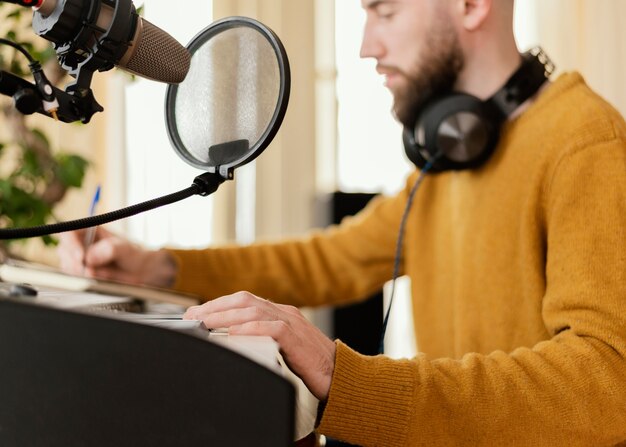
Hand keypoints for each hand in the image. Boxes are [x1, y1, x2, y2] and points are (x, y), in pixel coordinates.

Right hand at [57, 227, 176, 286]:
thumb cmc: (133, 255)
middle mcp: (81, 244)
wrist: (141, 271)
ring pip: (67, 266)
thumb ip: (108, 250)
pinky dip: (82, 280)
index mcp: (90, 230)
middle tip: (87, 270)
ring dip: (78, 272)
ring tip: (97, 275)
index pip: (70, 233)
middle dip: (74, 262)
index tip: (81, 257)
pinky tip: (96, 279)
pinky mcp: (81, 273)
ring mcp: (79, 259)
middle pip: (64, 250)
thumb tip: (89, 258)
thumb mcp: (125, 248)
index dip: (71, 244)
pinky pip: (74, 277)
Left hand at [183, 291, 335, 400]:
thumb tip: (229, 339)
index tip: (197, 313)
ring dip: (226, 316)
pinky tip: (234, 333)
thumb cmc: (311, 366)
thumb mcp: (282, 348)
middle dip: (216, 307)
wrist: (342, 376)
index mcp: (280, 314)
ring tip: (206, 323)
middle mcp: (285, 314)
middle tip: (193, 317)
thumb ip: (261, 339)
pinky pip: (273, 329)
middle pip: (245, 301)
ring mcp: (293, 324)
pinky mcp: (298, 340)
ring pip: (254, 312)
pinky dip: (251, 329)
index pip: (244, 301)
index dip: (218, 304)